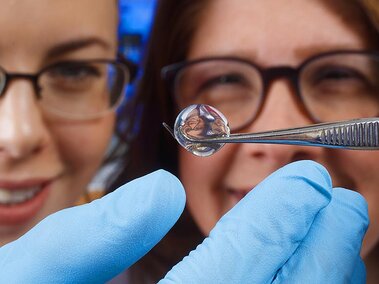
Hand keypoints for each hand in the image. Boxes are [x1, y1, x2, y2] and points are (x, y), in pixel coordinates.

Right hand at [0, 161, 367, 282]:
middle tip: (342, 198)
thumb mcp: (27, 277)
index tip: (307, 177)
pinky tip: (309, 274)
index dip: (277, 218)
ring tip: (339, 230)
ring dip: (325, 278)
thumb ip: (86, 238)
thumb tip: (162, 193)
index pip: (233, 273)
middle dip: (322, 249)